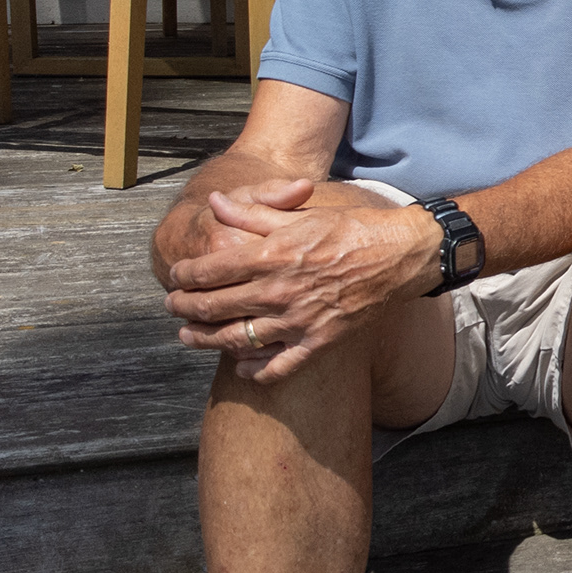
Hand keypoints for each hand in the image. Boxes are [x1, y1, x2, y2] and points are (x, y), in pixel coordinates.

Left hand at [163, 187, 441, 383]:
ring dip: (207, 340)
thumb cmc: (350, 229)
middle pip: (216, 307)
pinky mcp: (318, 342)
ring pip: (237, 339)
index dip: (185, 275)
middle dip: (185, 308)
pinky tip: (242, 367)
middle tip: (172, 307)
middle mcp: (279, 291)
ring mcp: (298, 320)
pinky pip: (279, 365)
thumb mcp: (299, 213)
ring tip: (189, 338)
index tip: (175, 277)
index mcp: (272, 255)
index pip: (211, 270)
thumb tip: (214, 202)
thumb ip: (252, 211)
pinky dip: (256, 370)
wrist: (399, 255)